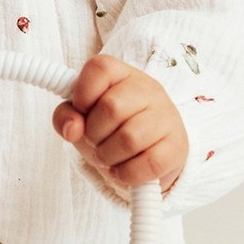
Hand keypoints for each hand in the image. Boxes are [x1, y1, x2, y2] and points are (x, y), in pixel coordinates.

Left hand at [52, 54, 188, 193]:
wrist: (149, 153)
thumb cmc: (111, 129)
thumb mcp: (83, 118)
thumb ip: (66, 116)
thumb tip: (71, 129)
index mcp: (123, 75)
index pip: (100, 69)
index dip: (83, 93)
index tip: (82, 110)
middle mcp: (149, 90)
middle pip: (111, 107)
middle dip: (93, 134)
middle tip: (96, 141)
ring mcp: (166, 117)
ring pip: (129, 139)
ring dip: (108, 156)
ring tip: (108, 157)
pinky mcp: (177, 147)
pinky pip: (148, 164)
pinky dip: (126, 174)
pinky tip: (122, 170)